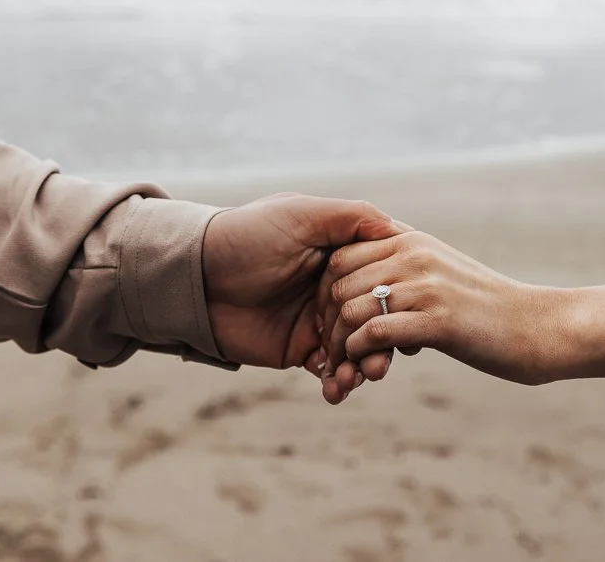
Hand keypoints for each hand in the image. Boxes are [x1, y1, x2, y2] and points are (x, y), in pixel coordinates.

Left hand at [201, 193, 405, 373]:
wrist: (197, 279)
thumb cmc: (248, 236)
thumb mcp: (302, 213)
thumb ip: (353, 217)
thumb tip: (397, 229)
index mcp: (340, 254)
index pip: (383, 278)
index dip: (397, 297)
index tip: (407, 315)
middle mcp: (334, 287)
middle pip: (376, 318)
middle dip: (383, 343)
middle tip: (381, 362)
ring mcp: (318, 319)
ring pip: (358, 348)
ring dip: (364, 367)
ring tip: (358, 378)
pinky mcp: (299, 348)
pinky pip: (329, 370)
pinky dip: (338, 383)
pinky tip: (336, 389)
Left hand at [318, 230, 548, 403]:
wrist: (539, 326)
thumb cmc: (487, 309)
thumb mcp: (441, 274)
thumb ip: (405, 272)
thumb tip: (365, 291)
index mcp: (411, 240)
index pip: (341, 255)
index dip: (326, 292)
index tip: (330, 323)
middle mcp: (414, 254)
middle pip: (338, 283)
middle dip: (326, 322)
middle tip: (334, 351)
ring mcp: (426, 286)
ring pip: (350, 310)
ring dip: (341, 345)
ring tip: (349, 367)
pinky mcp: (438, 320)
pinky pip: (375, 334)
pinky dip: (361, 355)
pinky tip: (369, 368)